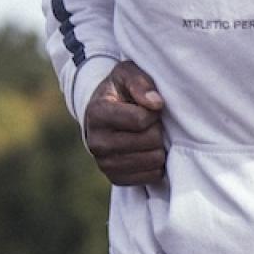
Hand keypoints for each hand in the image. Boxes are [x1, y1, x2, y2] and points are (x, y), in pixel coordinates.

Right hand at [84, 60, 166, 185]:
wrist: (102, 115)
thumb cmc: (119, 91)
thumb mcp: (126, 74)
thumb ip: (140, 82)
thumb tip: (156, 104)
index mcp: (97, 113)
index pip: (141, 119)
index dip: (153, 112)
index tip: (147, 107)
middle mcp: (96, 142)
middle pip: (150, 141)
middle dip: (156, 129)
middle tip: (148, 123)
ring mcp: (104, 163)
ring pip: (154, 161)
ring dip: (157, 147)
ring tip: (146, 135)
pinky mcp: (115, 178)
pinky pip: (151, 176)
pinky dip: (154, 164)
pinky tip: (145, 150)